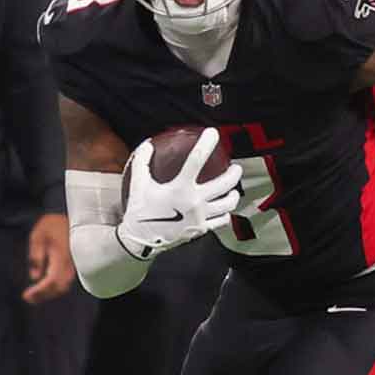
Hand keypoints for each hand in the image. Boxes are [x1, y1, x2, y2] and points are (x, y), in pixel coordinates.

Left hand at [22, 212, 74, 304]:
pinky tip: (44, 287)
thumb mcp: (38, 236)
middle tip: (28, 298)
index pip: (52, 281)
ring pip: (63, 286)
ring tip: (33, 296)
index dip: (40, 291)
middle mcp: (70, 264)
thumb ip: (36, 256)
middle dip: (43, 296)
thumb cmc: (52, 225)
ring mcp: (74, 265)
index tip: (26, 295)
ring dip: (49, 294)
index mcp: (61, 256)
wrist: (70, 217)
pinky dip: (54, 288)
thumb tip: (34, 277)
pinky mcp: (74, 265)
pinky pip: (65, 281)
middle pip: (59, 288)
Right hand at [117, 127, 242, 260]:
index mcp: (179, 188)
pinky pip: (222, 221)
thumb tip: (148, 144)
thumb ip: (143, 162)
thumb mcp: (138, 184)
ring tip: (233, 190)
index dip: (206, 143)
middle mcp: (194, 202)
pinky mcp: (201, 229)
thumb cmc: (139, 211)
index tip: (213, 133)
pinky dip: (226, 213)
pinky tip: (224, 210)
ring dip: (234, 194)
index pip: (197, 159)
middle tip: (235, 168)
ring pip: (228, 204)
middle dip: (234, 173)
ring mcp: (200, 217)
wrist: (140, 242)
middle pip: (224, 183)